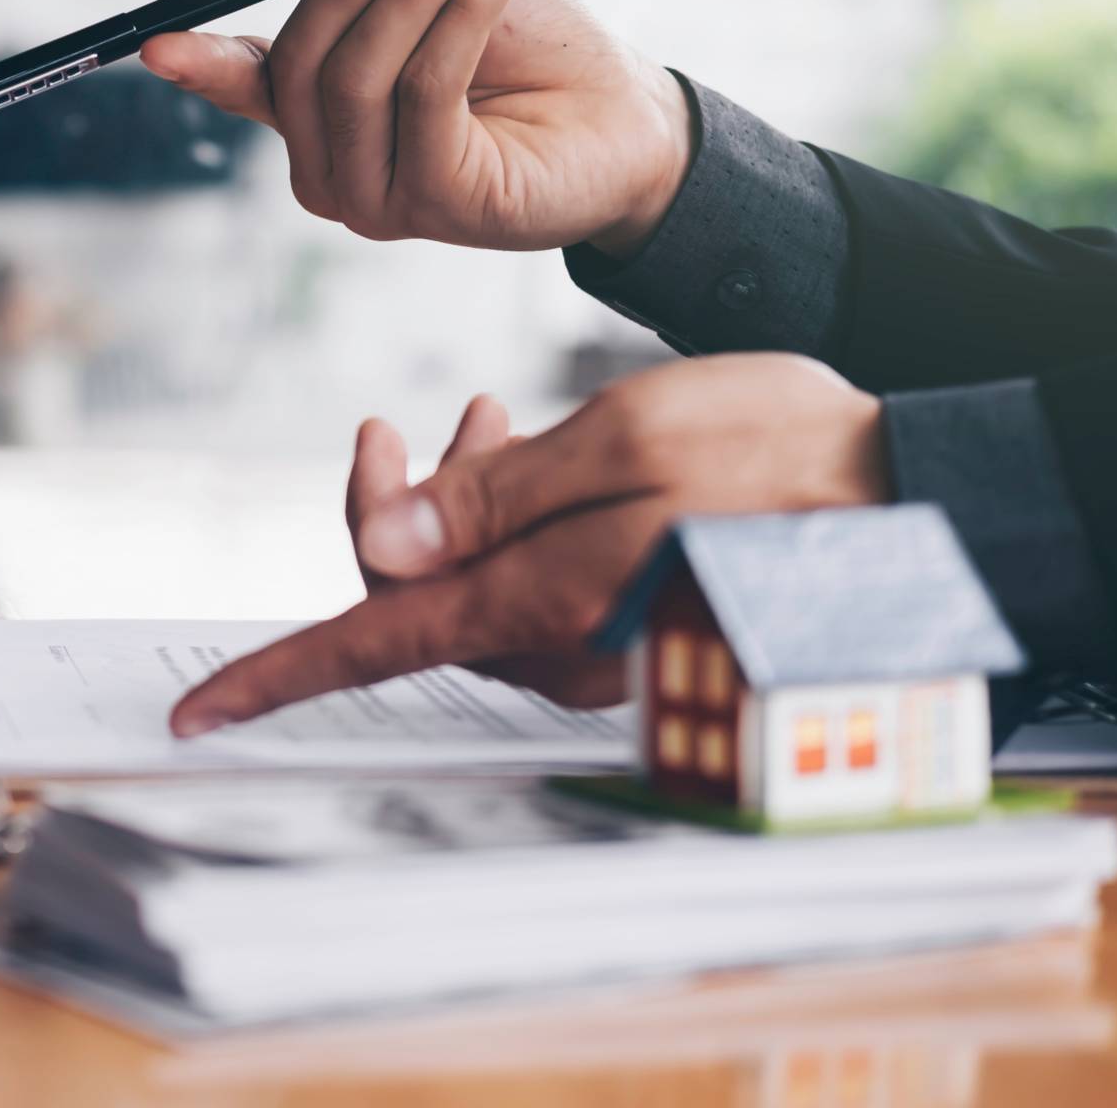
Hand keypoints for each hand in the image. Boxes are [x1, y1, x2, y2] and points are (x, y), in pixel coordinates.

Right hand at [140, 0, 693, 255]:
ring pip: (359, 78)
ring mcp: (378, 198)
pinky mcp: (437, 205)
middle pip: (304, 63)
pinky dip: (459, 17)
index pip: (245, 84)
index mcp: (317, 115)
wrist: (625, 111)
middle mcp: (332, 166)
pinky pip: (425, 93)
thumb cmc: (526, 41)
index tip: (157, 44)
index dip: (201, 61)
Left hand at [169, 354, 887, 734]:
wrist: (922, 494)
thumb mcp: (630, 439)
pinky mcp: (632, 621)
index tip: (194, 709)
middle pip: (415, 598)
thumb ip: (498, 497)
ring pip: (470, 581)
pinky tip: (529, 445)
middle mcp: (565, 643)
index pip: (377, 642)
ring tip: (490, 406)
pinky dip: (508, 514)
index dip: (277, 675)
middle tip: (421, 414)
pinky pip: (529, 582)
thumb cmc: (786, 456)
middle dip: (396, 503)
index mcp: (548, 602)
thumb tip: (381, 550)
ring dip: (457, 494)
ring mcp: (601, 641)